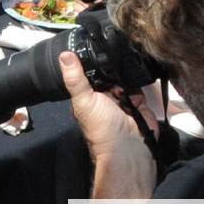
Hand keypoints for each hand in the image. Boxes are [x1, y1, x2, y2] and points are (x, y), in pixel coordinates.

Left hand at [61, 51, 157, 196]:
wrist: (129, 148)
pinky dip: (138, 94)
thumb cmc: (102, 130)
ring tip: (122, 97)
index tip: (97, 60)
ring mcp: (122, 99)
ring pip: (126, 79)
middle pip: (110, 73)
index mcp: (88, 94)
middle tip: (112, 86)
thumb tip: (64, 55)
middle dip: (114, 74)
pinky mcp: (138, 104)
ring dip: (126, 85)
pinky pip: (139, 89)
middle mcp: (104, 96)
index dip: (94, 64)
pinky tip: (134, 104)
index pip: (89, 72)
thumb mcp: (84, 100)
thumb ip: (75, 78)